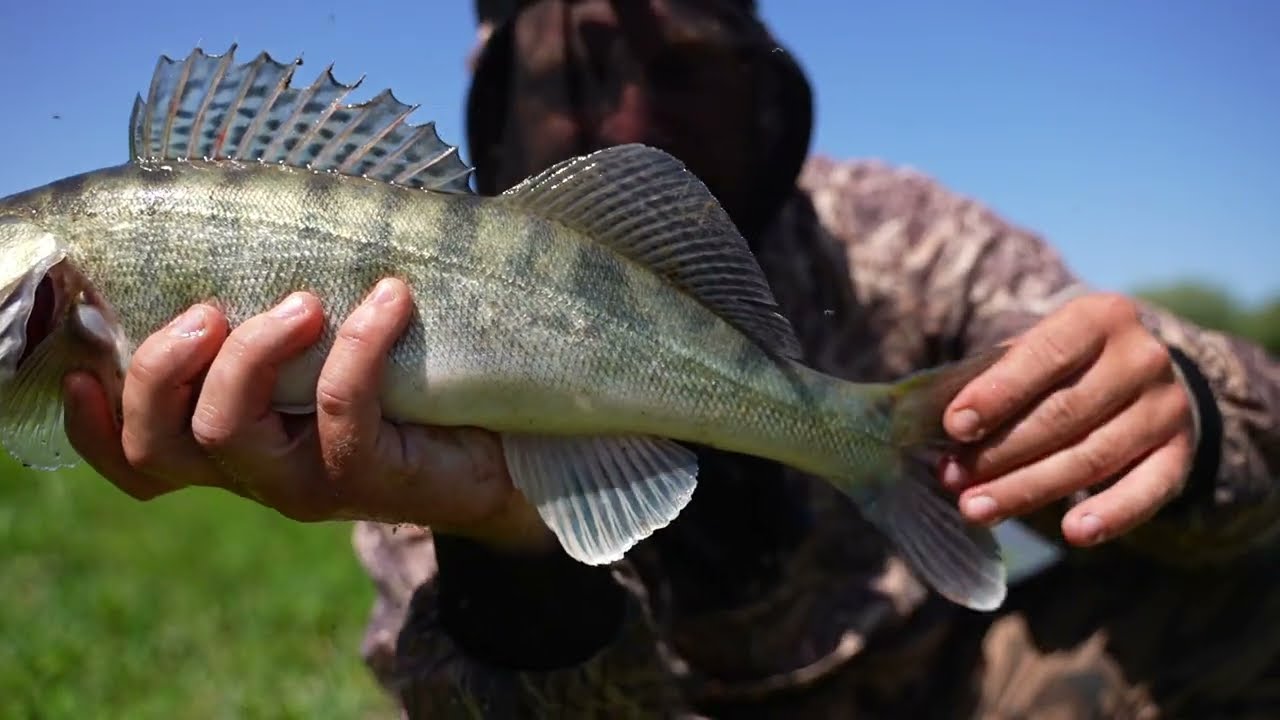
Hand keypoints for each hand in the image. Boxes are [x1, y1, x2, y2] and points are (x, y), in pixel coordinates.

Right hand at [62, 278, 549, 550]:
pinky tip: (392, 300)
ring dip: (252, 352)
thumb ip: (282, 310)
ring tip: (304, 301)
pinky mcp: (368, 481)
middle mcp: (256, 471)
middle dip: (161, 367)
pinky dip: (358, 346)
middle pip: (160, 444)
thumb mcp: (331, 344)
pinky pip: (341, 412)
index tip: (86, 364)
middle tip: (209, 310)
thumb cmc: (410, 380)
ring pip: (228, 434)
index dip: (95, 425)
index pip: (137, 459)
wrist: (503, 446)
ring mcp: (306, 484)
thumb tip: (247, 207)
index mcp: (233, 443)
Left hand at [941, 293, 1196, 546]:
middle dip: (1000, 452)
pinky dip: (1111, 515)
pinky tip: (1073, 533)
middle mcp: (1141, 357)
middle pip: (1063, 414)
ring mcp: (1167, 406)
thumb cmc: (1061, 366)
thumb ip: (993, 379)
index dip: (997, 394)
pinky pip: (1148, 490)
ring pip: (1092, 457)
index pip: (1044, 356)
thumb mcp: (1032, 353)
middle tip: (952, 479)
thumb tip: (937, 424)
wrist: (1141, 376)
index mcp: (1099, 317)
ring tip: (976, 509)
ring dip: (1029, 488)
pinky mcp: (1180, 452)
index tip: (954, 427)